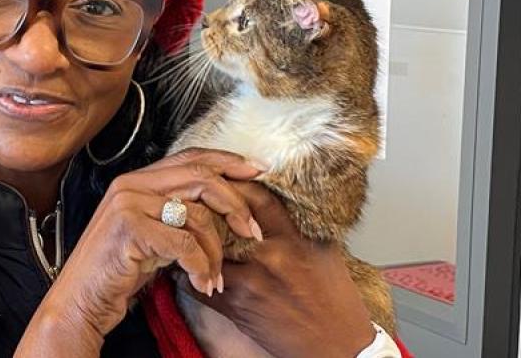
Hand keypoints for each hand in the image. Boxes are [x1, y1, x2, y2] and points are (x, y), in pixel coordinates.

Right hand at [34, 148, 264, 344]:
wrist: (79, 302)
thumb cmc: (118, 272)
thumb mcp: (151, 234)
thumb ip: (176, 213)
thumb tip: (223, 207)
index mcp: (137, 180)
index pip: (190, 156)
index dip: (227, 160)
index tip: (257, 170)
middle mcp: (131, 184)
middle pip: (200, 177)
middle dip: (235, 204)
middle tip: (254, 231)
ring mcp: (128, 204)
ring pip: (197, 214)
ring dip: (216, 251)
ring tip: (217, 275)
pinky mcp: (129, 229)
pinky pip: (184, 242)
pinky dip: (200, 265)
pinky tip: (202, 282)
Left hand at [176, 181, 375, 357]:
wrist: (337, 346)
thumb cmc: (332, 296)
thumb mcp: (322, 249)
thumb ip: (295, 223)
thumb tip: (270, 194)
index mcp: (296, 238)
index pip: (258, 197)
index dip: (236, 183)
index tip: (223, 178)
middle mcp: (273, 257)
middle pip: (226, 219)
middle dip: (206, 206)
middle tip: (193, 197)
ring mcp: (252, 283)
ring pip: (207, 250)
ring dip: (194, 238)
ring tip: (183, 227)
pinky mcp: (238, 308)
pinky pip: (200, 284)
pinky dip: (189, 272)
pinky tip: (186, 263)